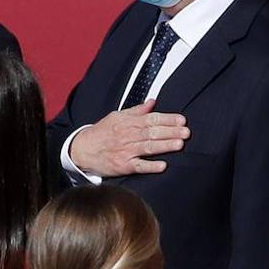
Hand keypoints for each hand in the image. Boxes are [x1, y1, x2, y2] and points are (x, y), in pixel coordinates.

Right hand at [68, 100, 188, 176]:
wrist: (81, 150)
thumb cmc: (101, 133)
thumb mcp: (116, 117)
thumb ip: (136, 111)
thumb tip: (152, 102)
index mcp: (128, 122)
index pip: (151, 119)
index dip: (167, 119)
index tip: (182, 120)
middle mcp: (127, 136)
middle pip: (152, 132)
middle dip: (171, 132)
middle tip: (187, 132)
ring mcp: (125, 151)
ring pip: (148, 147)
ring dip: (164, 146)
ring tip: (179, 144)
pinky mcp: (123, 166)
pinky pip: (138, 166)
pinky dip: (150, 166)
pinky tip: (162, 166)